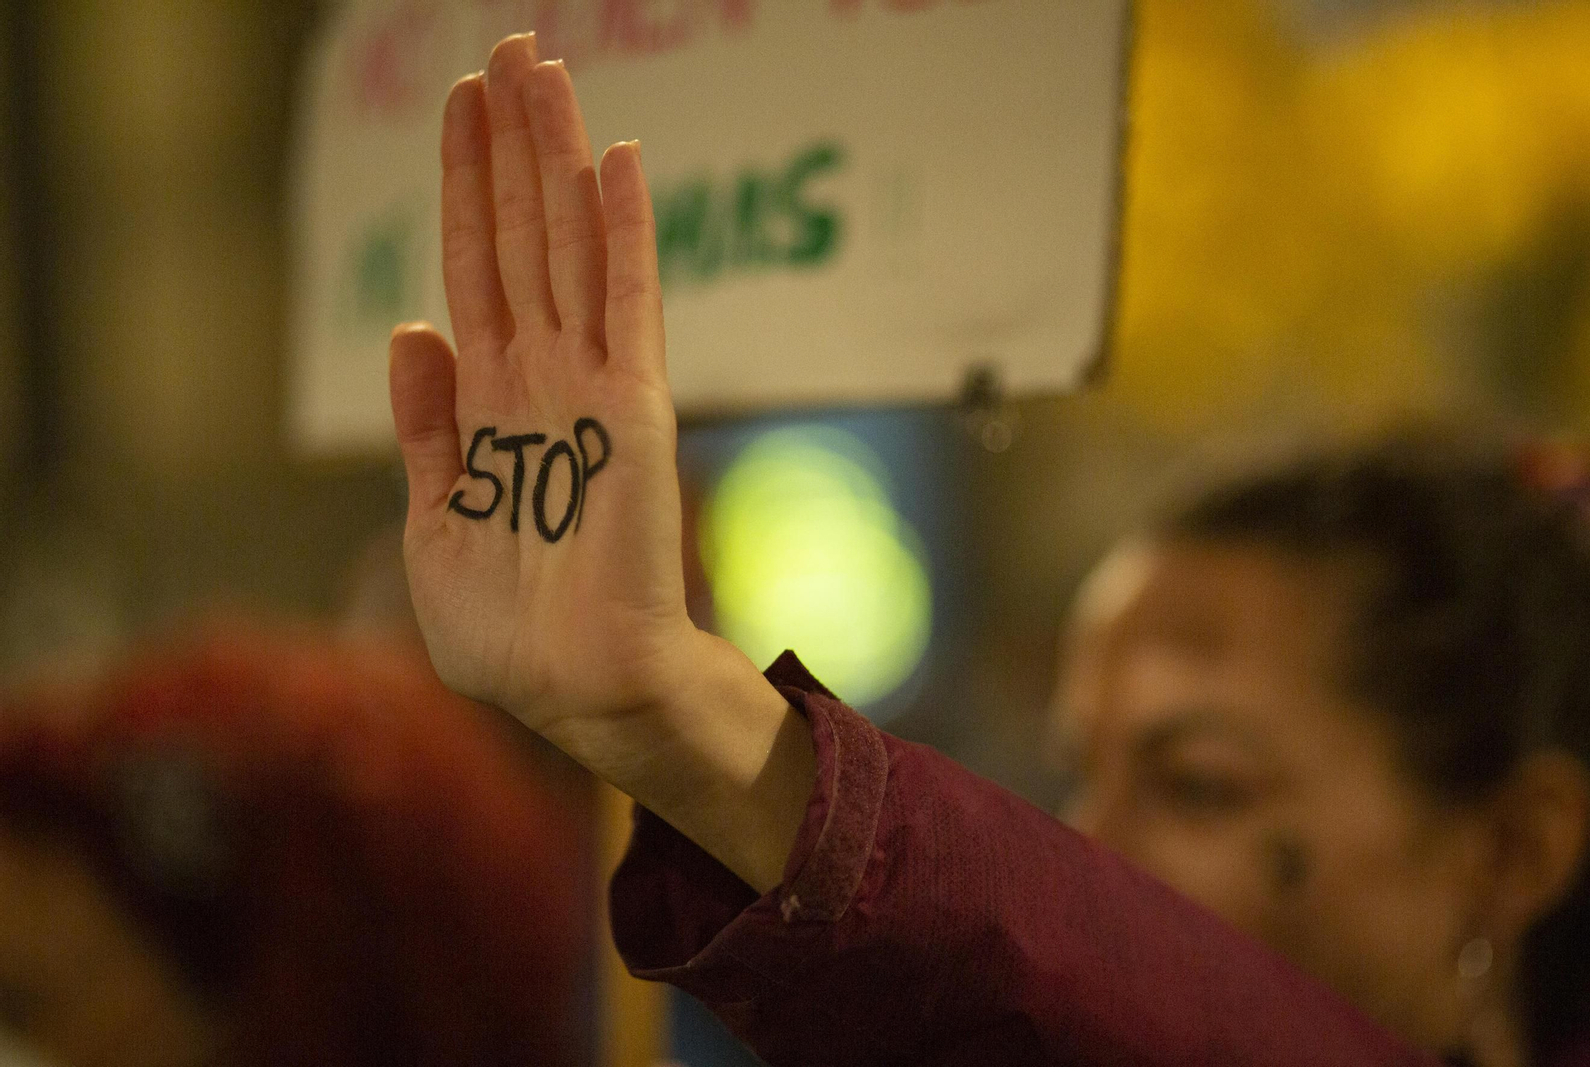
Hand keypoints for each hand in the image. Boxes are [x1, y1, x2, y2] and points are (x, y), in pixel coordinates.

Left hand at [388, 34, 691, 734]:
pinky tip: (618, 161)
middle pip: (520, 234)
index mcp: (490, 403)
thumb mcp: (435, 521)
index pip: (474, 268)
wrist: (578, 687)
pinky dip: (624, 234)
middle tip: (509, 46)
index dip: (465, 186)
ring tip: (544, 68)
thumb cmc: (511, 628)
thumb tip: (410, 328)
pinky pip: (631, 305)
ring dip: (556, 157)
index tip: (461, 106)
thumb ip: (426, 426)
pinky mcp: (635, 410)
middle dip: (510, 142)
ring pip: (569, 245)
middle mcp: (542, 378)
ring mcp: (592, 386)